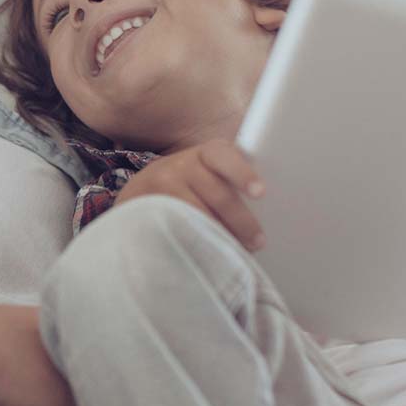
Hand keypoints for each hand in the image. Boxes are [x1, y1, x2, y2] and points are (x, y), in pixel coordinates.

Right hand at [114, 138, 266, 250]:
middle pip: (219, 195)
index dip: (244, 175)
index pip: (226, 159)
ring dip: (220, 236)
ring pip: (199, 215)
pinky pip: (176, 227)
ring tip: (234, 252)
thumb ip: (230, 182)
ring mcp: (161, 184)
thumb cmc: (190, 186)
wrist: (141, 190)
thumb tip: (264, 216)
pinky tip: (204, 253)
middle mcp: (182, 164)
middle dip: (242, 222)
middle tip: (257, 242)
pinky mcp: (146, 205)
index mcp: (207, 153)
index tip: (260, 193)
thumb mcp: (208, 173)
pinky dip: (193, 242)